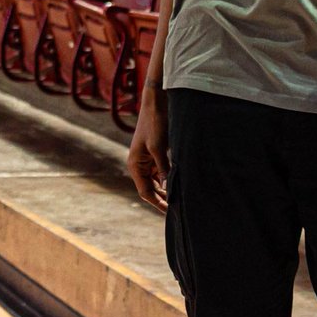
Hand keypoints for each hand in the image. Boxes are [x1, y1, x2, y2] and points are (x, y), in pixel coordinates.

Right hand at [128, 83, 169, 213]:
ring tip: (181, 198)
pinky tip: (180, 183)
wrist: (156, 103)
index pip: (145, 191)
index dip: (157, 203)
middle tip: (179, 208)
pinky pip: (161, 171)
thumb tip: (168, 188)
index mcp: (135, 164)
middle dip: (163, 197)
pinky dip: (169, 178)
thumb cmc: (154, 123)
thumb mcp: (159, 147)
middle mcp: (139, 164)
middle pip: (150, 188)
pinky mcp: (155, 154)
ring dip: (166, 189)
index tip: (170, 212)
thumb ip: (163, 168)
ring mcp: (147, 159)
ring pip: (156, 181)